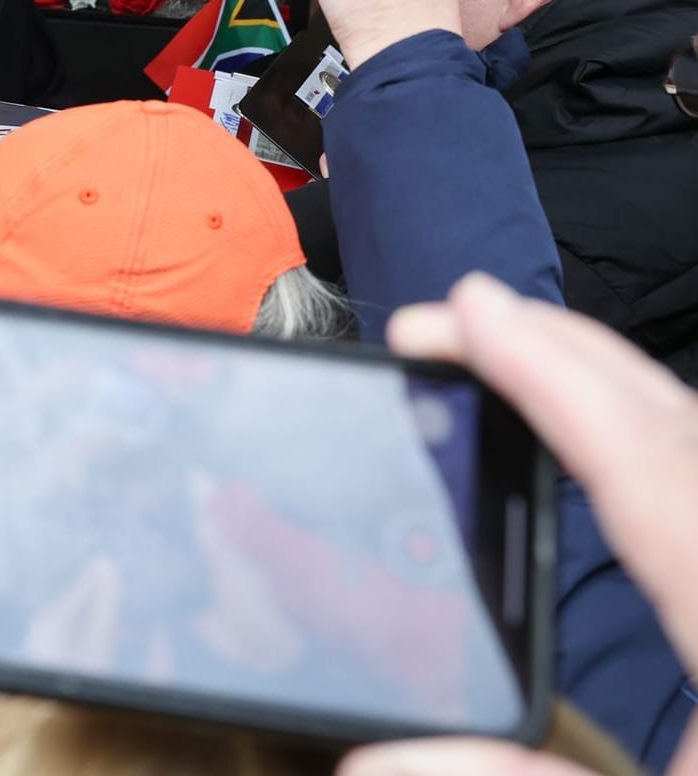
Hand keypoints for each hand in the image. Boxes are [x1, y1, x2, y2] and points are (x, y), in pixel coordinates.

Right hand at [348, 272, 697, 775]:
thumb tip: (377, 758)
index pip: (644, 469)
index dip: (552, 381)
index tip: (470, 317)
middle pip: (683, 431)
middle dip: (571, 353)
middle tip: (466, 313)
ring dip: (611, 392)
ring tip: (523, 360)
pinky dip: (655, 446)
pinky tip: (616, 453)